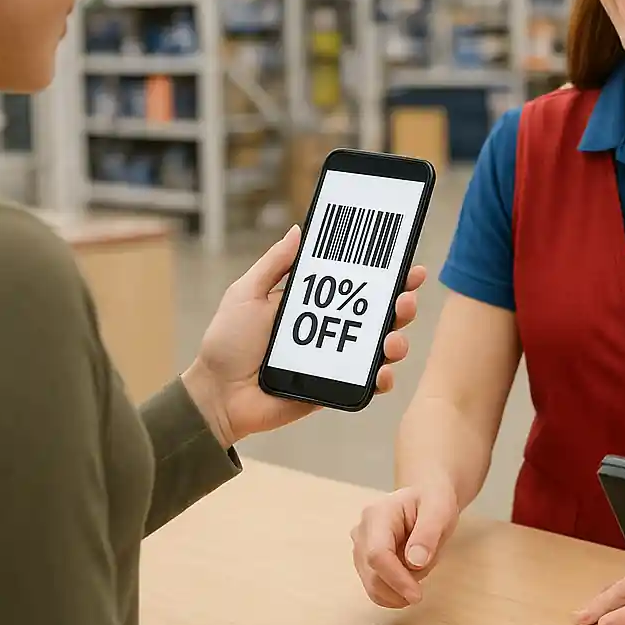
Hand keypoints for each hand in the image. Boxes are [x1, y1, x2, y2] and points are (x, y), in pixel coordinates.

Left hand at [182, 224, 426, 448]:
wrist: (216, 394)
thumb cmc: (226, 342)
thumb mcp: (247, 293)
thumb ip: (274, 264)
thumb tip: (298, 230)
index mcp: (313, 303)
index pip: (357, 284)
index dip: (386, 274)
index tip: (408, 264)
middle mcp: (330, 329)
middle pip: (379, 314)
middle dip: (402, 304)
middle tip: (406, 299)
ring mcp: (335, 360)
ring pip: (380, 348)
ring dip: (397, 341)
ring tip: (393, 340)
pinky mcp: (334, 389)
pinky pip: (367, 385)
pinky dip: (382, 378)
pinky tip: (382, 372)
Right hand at [351, 479, 459, 607]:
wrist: (425, 499)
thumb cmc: (432, 502)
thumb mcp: (439, 511)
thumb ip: (428, 534)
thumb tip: (415, 562)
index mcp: (378, 514)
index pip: (377, 554)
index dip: (395, 579)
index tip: (417, 595)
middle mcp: (362, 530)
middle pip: (372, 574)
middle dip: (400, 587)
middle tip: (424, 584)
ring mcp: (360, 546)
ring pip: (372, 585)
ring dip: (399, 590)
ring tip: (419, 569)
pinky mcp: (364, 561)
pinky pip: (375, 588)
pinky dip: (394, 593)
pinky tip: (409, 579)